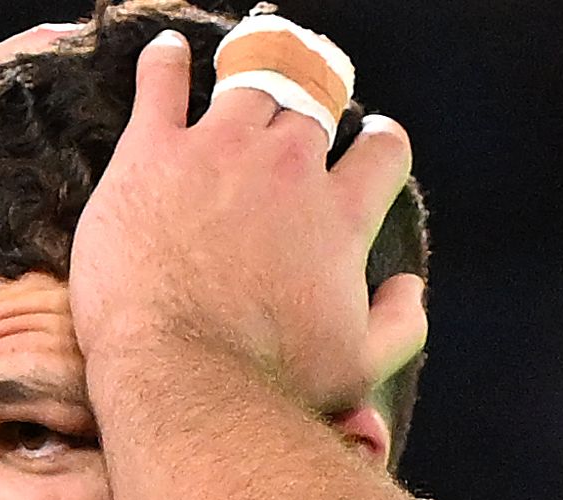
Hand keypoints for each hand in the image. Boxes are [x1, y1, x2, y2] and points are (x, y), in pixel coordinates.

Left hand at [69, 31, 426, 426]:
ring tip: (244, 75)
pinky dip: (164, 64)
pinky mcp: (152, 152)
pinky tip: (166, 55)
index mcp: (340, 213)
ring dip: (252, 77)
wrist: (181, 377)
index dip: (379, 144)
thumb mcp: (360, 368)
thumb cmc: (269, 382)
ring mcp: (219, 150)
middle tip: (302, 108)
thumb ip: (401, 324)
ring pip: (250, 82)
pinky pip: (162, 84)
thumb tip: (411, 288)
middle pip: (314, 104)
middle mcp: (287, 167)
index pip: (381, 152)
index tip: (369, 143)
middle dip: (314, 101)